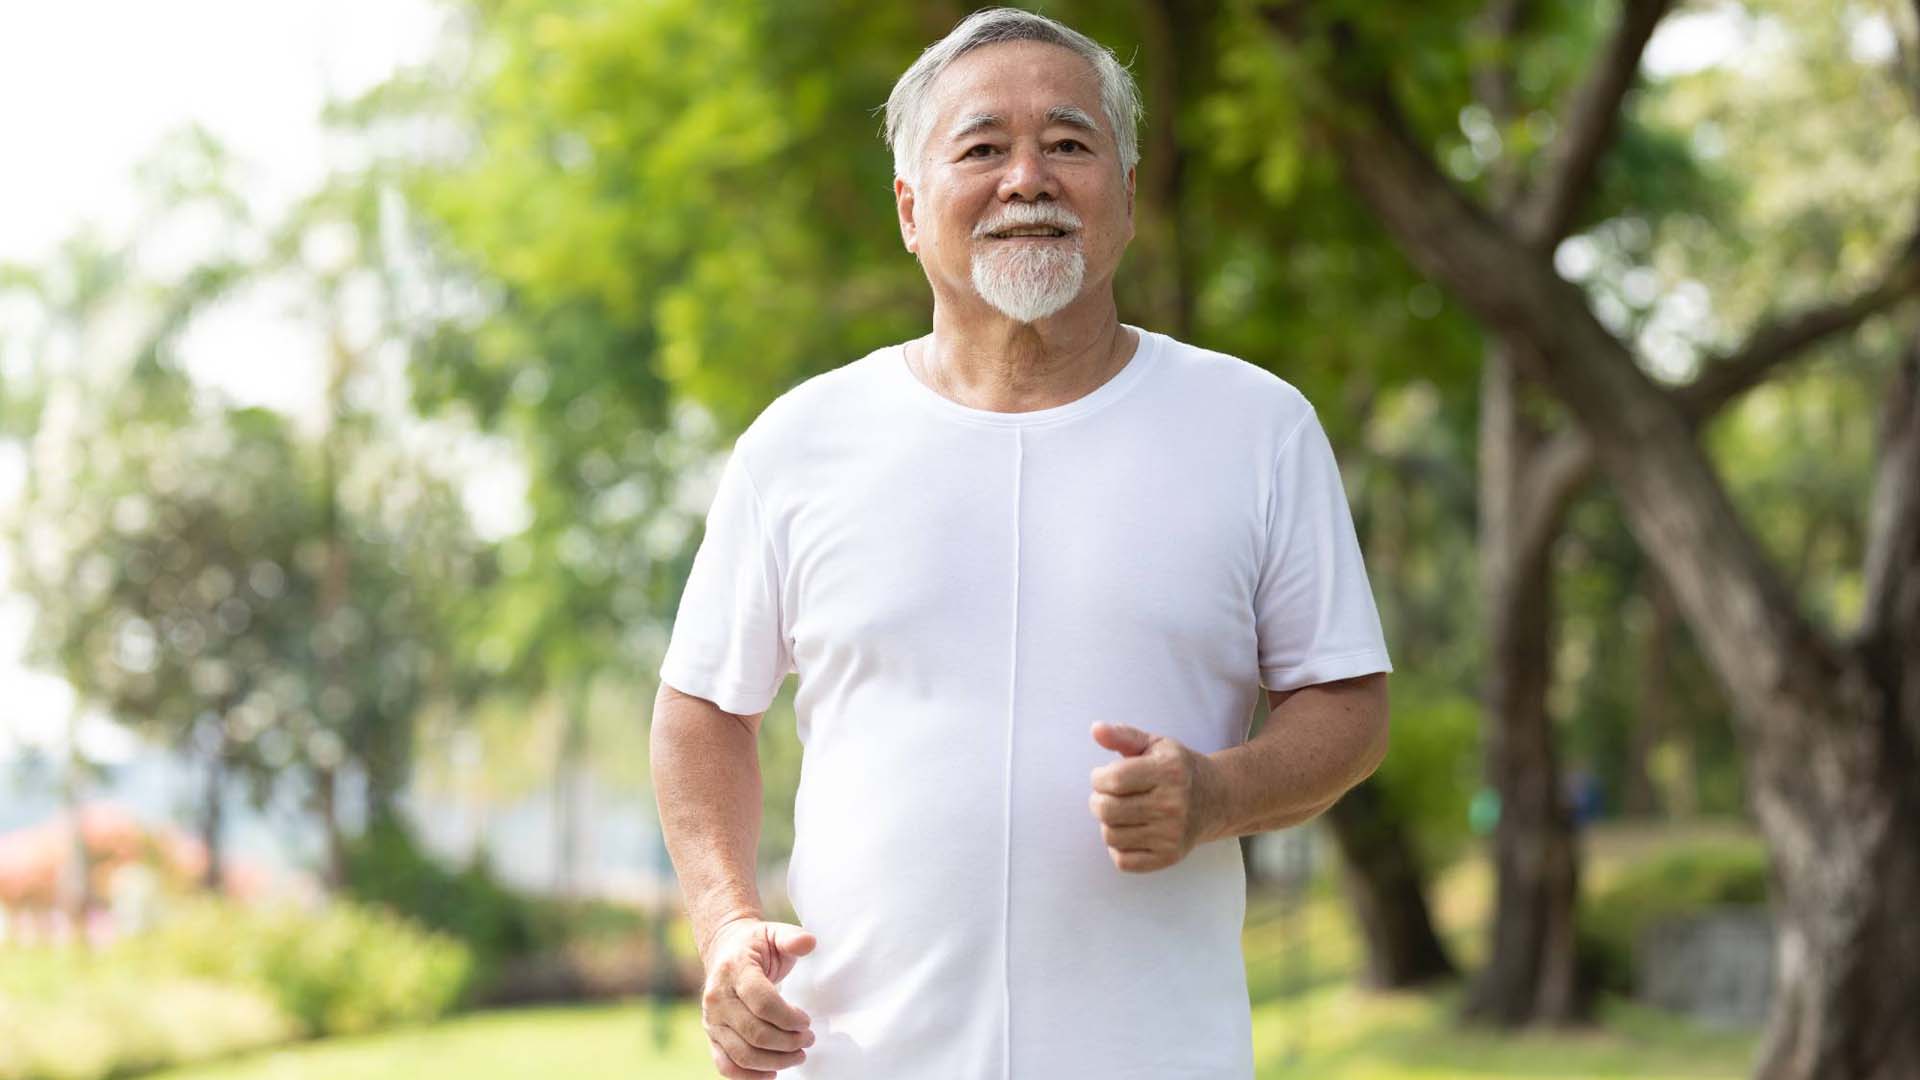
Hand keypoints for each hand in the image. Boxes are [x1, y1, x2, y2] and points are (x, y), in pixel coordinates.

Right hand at [699, 916, 816, 1077]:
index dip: (789, 1017)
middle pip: (755, 1033)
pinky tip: (773, 1073)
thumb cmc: (755, 945)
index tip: (806, 1021)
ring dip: (776, 1061)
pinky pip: (726, 1065)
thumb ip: (792, 937)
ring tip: (798, 1055)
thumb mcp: (774, 933)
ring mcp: (712, 1020)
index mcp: (735, 971)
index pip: (763, 1003)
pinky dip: (749, 1076)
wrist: (725, 950)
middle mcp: (717, 998)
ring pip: (743, 1054)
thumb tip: (809, 942)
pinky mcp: (711, 1036)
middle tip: (809, 1039)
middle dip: (788, 1042)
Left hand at [1088, 722, 1220, 872]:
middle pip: (1106, 810)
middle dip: (1098, 800)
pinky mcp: (1169, 857)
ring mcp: (1172, 834)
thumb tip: (1095, 729)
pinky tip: (1131, 831)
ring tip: (1123, 812)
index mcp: (1169, 771)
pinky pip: (1123, 860)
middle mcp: (1173, 804)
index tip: (1104, 776)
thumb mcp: (1154, 744)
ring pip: (1110, 835)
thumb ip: (1122, 735)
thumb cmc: (1176, 769)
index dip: (1098, 777)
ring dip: (1108, 823)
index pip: (1112, 779)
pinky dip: (1119, 847)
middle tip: (1109, 795)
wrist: (1215, 799)